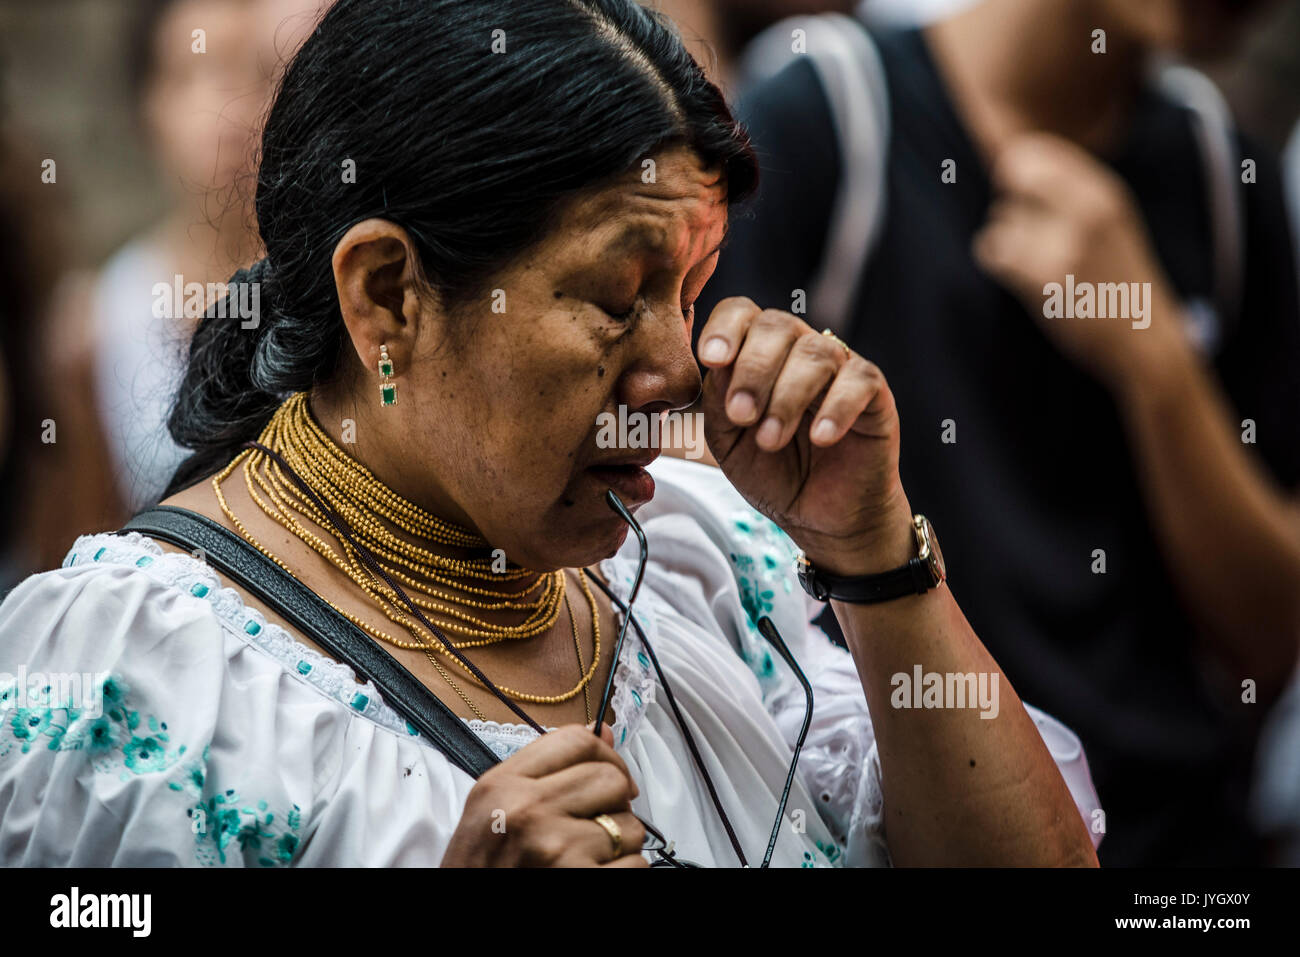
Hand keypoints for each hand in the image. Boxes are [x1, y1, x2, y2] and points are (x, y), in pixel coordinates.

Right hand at [441, 723, 646, 866]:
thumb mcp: (495, 809)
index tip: (612, 778)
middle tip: (597, 826)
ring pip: (629, 826)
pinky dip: (623, 872)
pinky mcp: (577, 878)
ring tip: (587, 859)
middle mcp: (527, 810)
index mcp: (503, 784)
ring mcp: (554, 847)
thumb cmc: (482, 869)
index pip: (577, 740)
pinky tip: (593, 875)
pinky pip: (635, 864)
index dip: (607, 756)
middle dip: (615, 804)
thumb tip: (606, 735)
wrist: (468, 917)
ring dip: (619, 845)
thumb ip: (546, 770)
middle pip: (610, 779)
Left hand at [697, 298, 914, 576]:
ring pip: (815, 354)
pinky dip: (837, 407)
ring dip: (787, 397)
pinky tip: (820, 437)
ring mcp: (839, 368)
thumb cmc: (772, 472)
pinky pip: (858, 381)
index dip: (725, 328)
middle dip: (753, 370)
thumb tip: (715, 366)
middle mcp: (798, 350)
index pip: (741, 313)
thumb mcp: (728, 441)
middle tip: (740, 414)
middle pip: (778, 326)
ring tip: (771, 440)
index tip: (712, 359)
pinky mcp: (874, 393)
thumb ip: (717, 401)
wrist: (819, 517)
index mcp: (757, 352)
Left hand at [973, 133, 1187, 390]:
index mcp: (1103, 191)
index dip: (1017, 170)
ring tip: (1032, 260)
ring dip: (1006, 238)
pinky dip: (997, 263)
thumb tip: (1008, 161)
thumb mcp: (1109, 220)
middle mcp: (1088, 210)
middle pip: (1014, 173)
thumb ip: (1070, 191)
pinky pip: (993, 252)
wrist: (1142, 336)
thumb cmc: (1115, 278)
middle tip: (1021, 226)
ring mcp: (1067, 243)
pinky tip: (1018, 274)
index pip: (1035, 151)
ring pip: (1001, 219)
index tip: (1022, 194)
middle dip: (1010, 199)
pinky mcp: (1046, 278)